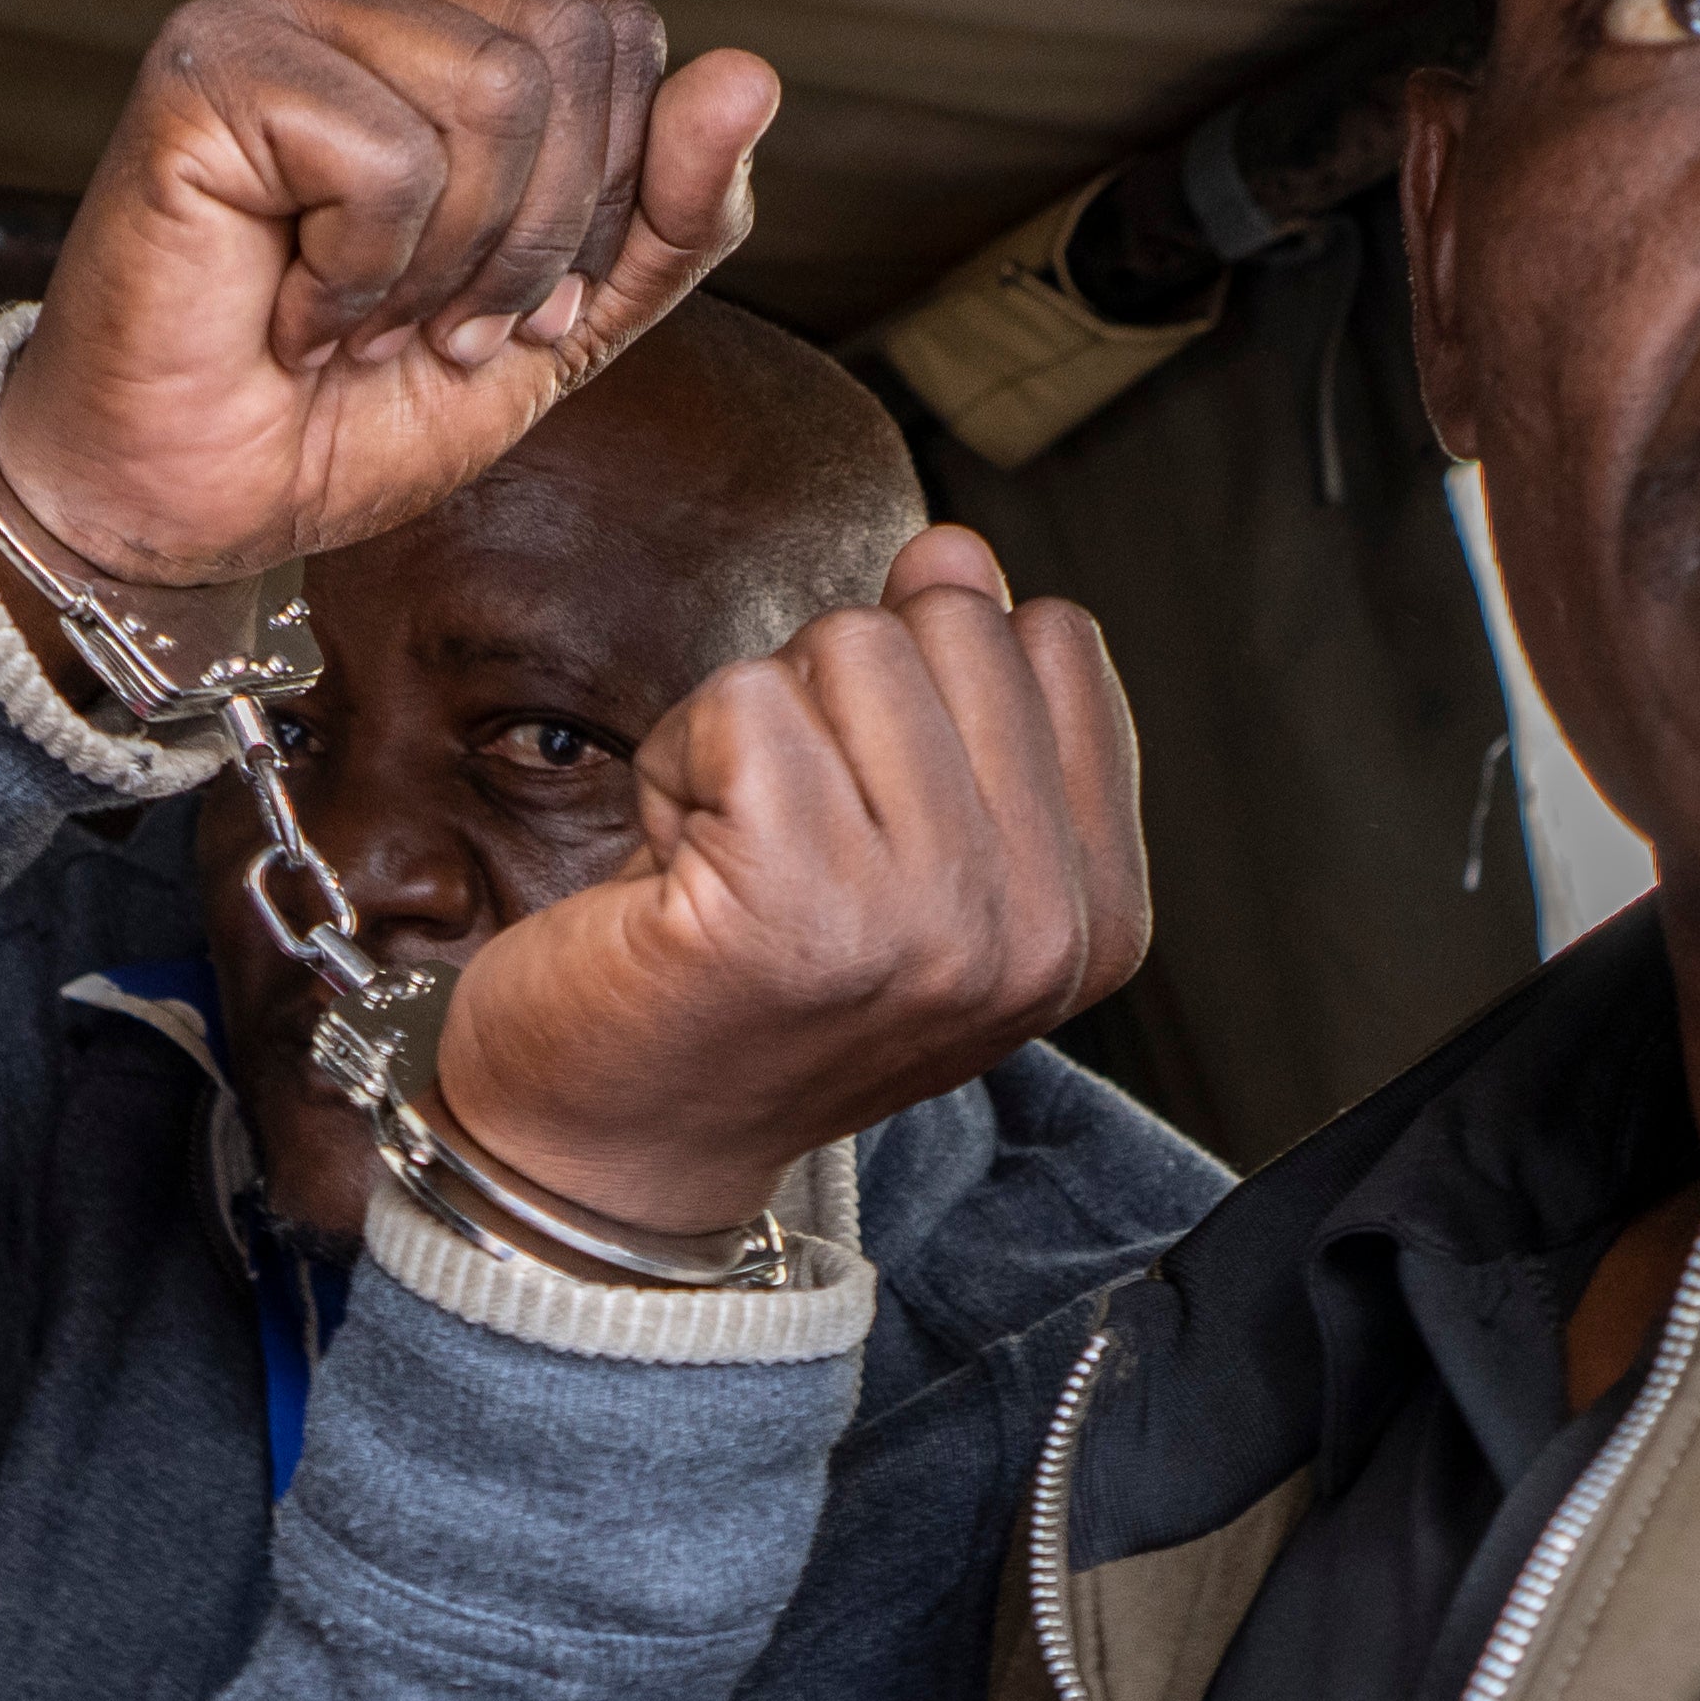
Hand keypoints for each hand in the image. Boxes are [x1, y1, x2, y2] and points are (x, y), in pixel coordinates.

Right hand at [0, 0, 780, 589]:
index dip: (594, 203)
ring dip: (442, 266)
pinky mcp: (204, 76)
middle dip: (527, 241)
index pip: (614, 37)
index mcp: (427, 20)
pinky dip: (356, 277)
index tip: (494, 308)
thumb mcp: (557, 330)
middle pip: (567, 56)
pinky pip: (387, 155)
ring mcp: (266, 16)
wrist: (180, 512)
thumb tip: (750, 76)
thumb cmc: (336, 415)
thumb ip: (665, 220)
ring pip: (493, 98)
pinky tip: (286, 313)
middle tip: (424, 326)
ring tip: (355, 323)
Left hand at [427, 528, 1151, 1243]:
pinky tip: (673, 871)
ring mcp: (926, 917)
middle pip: (948, 625)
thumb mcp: (903, 848)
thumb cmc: (739, 995)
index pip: (1052, 643)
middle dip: (832, 700)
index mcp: (1091, 915)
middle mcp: (1032, 928)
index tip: (866, 819)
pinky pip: (741, 699)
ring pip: (845, 645)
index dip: (925, 689)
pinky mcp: (795, 899)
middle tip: (779, 839)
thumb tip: (953, 549)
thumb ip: (961, 702)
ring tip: (726, 856)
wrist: (609, 1152)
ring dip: (748, 731)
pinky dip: (677, 762)